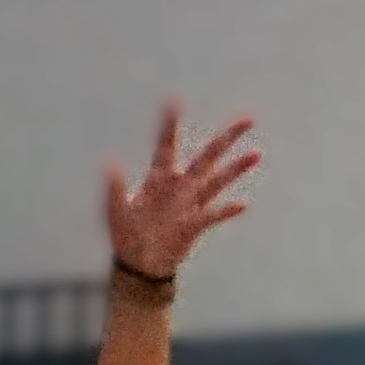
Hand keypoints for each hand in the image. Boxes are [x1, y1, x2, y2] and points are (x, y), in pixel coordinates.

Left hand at [103, 108, 259, 281]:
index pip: (166, 146)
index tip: (173, 101)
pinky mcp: (195, 225)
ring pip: (218, 181)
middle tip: (249, 120)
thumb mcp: (116, 210)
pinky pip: (213, 215)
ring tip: (255, 154)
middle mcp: (179, 186)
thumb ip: (115, 188)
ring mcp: (190, 204)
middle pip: (207, 156)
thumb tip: (109, 163)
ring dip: (235, 168)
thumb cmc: (125, 233)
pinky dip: (226, 211)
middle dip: (227, 138)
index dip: (169, 125)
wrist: (138, 263)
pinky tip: (241, 205)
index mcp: (158, 178)